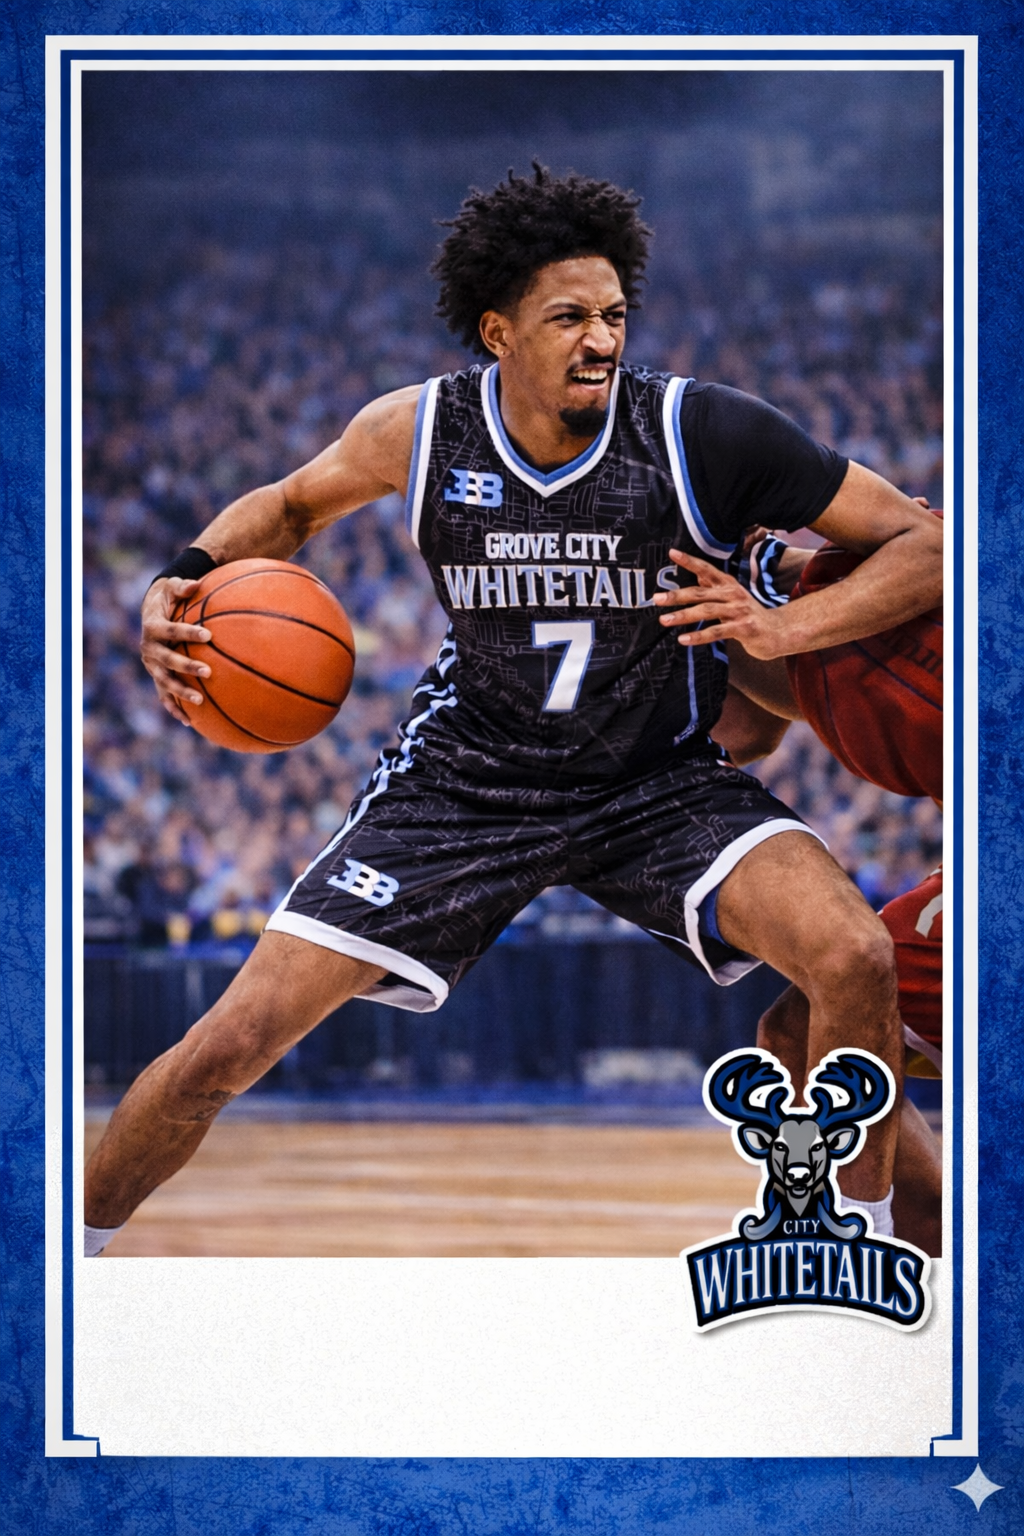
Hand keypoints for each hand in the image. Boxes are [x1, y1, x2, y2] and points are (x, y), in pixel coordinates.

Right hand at [140, 577, 211, 724]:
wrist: (150, 612)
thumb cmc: (167, 598)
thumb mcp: (172, 587)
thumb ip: (184, 587)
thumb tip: (198, 583)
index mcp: (153, 627)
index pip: (171, 631)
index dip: (188, 632)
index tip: (208, 634)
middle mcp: (149, 648)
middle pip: (168, 660)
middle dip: (187, 667)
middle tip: (208, 672)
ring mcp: (151, 665)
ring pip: (165, 682)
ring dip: (181, 693)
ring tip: (201, 701)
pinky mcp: (156, 676)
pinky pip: (164, 696)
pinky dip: (175, 709)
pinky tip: (190, 722)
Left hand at [653, 549, 782, 659]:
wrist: (778, 632)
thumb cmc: (750, 615)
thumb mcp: (732, 597)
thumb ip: (715, 588)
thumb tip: (698, 575)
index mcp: (728, 585)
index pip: (706, 569)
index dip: (690, 561)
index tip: (672, 553)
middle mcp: (733, 594)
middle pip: (701, 592)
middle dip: (677, 595)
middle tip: (656, 599)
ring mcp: (739, 611)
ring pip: (707, 611)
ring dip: (684, 615)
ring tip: (665, 620)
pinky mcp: (743, 628)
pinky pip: (717, 632)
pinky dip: (699, 636)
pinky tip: (683, 639)